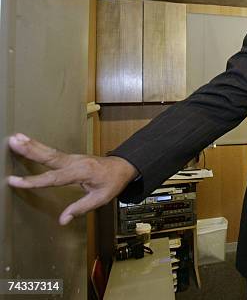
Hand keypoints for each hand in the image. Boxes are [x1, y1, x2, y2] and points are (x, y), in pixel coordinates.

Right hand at [7, 133, 137, 224]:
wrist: (122, 167)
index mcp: (81, 172)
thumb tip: (63, 220)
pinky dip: (38, 146)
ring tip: (14, 138)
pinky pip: (52, 152)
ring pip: (49, 151)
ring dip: (32, 144)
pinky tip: (27, 141)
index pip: (54, 178)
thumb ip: (81, 208)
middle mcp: (75, 162)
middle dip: (30, 150)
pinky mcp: (70, 157)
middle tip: (12, 142)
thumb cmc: (112, 182)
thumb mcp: (101, 198)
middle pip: (49, 157)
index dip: (34, 181)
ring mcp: (72, 157)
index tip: (15, 181)